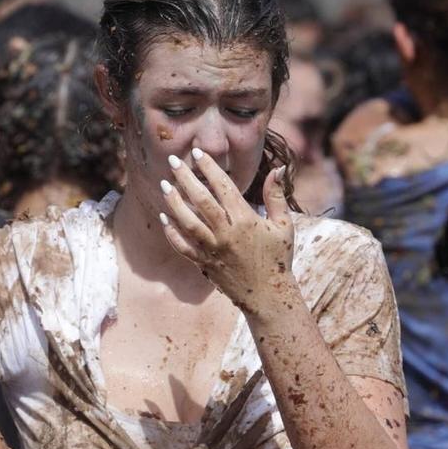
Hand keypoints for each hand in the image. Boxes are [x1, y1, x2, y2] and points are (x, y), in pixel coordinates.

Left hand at [158, 148, 295, 309]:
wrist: (268, 296)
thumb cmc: (278, 258)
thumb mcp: (284, 226)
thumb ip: (276, 196)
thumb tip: (279, 168)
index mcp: (246, 220)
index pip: (223, 187)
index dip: (209, 168)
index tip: (197, 152)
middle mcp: (226, 233)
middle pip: (201, 200)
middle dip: (185, 178)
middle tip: (172, 161)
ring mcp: (213, 249)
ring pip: (188, 221)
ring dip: (174, 202)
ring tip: (164, 184)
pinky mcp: (204, 263)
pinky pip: (183, 246)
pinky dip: (171, 232)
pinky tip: (163, 216)